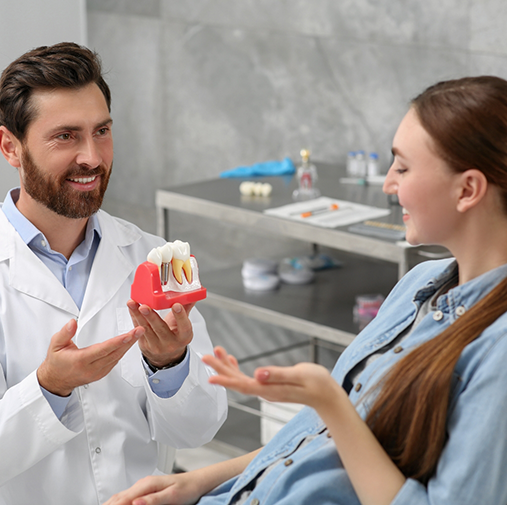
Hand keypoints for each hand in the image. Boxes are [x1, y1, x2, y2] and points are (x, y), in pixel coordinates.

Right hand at [37, 319, 144, 396]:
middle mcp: (91, 369)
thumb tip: (73, 322)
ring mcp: (97, 373)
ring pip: (117, 358)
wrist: (55, 381)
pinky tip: (129, 344)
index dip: (118, 341)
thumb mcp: (55, 345)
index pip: (103, 349)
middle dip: (129, 341)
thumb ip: (65, 333)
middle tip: (140, 330)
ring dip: (128, 346)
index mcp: (81, 360)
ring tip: (138, 334)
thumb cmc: (56, 362)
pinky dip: (122, 352)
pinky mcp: (101, 374)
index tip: (129, 334)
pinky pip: (115, 362)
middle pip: (114, 353)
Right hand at [103, 473, 200, 504]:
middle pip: (118, 498)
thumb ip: (154, 500)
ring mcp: (143, 487)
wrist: (196, 482)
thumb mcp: (172, 496)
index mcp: (147, 485)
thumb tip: (136, 502)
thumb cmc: (187, 488)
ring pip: (119, 497)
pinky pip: (126, 497)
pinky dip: (116, 502)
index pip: (123, 500)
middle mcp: (142, 485)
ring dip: (110, 504)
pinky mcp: (145, 491)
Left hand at [127, 300, 194, 367]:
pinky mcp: (144, 345)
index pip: (184, 327)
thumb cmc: (175, 335)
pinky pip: (138, 330)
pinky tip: (131, 308)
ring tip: (133, 304)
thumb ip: (186, 309)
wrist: (167, 355)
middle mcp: (170, 343)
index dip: (180, 316)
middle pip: (160, 328)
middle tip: (145, 306)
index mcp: (183, 337)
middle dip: (152, 316)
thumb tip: (192, 295)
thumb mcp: (183, 325)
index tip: (176, 305)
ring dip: (138, 315)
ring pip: (146, 329)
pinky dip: (134, 317)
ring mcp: (156, 345)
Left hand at [202, 346, 337, 409]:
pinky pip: (248, 378)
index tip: (210, 375)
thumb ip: (278, 375)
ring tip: (216, 352)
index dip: (226, 379)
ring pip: (241, 379)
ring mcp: (267, 389)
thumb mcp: (300, 376)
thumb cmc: (317, 384)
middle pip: (238, 381)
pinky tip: (232, 360)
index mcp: (271, 390)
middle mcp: (265, 391)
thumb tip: (257, 374)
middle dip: (221, 368)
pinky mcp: (270, 386)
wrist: (327, 396)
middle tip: (206, 356)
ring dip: (227, 366)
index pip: (244, 385)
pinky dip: (238, 368)